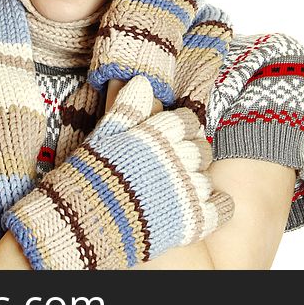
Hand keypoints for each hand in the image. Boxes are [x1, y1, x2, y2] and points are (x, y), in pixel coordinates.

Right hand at [1, 74, 234, 269]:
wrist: (83, 223)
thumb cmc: (89, 177)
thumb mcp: (104, 136)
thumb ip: (126, 108)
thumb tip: (141, 81)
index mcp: (157, 135)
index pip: (187, 120)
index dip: (182, 127)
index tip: (174, 135)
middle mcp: (176, 159)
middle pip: (200, 148)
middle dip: (189, 153)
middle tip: (174, 163)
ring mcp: (185, 190)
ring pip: (206, 178)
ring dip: (195, 182)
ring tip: (177, 189)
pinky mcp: (191, 220)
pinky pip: (220, 208)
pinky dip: (217, 206)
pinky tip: (205, 206)